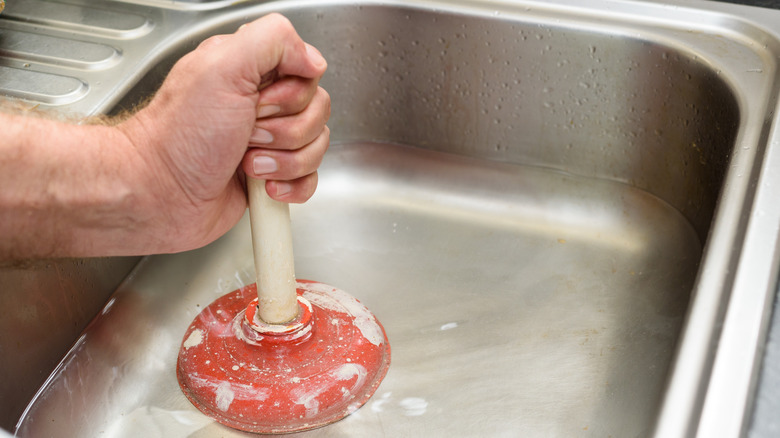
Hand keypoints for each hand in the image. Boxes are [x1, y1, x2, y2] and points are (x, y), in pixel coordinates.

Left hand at [119, 14, 329, 252]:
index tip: (258, 102)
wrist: (159, 195)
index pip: (307, 71)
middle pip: (317, 111)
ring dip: (285, 161)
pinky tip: (262, 184)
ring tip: (247, 163)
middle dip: (286, 131)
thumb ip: (273, 41)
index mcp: (250, 70)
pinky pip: (309, 179)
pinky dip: (291, 186)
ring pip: (316, 147)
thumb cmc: (178, 138)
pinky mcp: (272, 176)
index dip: (292, 93)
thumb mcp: (221, 67)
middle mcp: (260, 103)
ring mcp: (268, 142)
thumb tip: (312, 58)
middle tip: (246, 134)